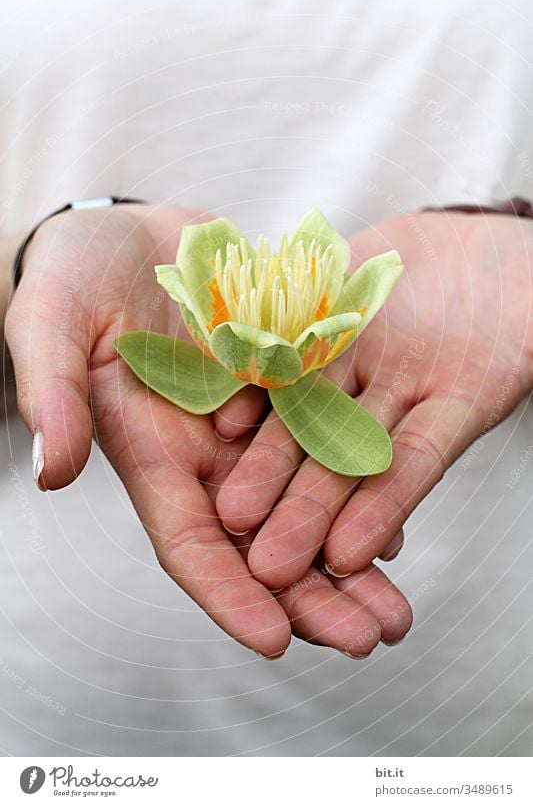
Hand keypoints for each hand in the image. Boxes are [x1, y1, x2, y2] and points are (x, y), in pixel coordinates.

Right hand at [5, 204, 410, 655]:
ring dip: (351, 555)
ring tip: (398, 607)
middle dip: (312, 596)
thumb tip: (52, 473)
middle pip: (263, 541)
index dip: (229, 594)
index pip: (189, 542)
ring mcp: (251, 421)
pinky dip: (359, 482)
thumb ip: (54, 394)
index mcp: (151, 453)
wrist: (128, 236)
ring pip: (306, 503)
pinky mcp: (285, 383)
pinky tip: (396, 513)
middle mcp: (208, 452)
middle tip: (370, 639)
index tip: (277, 641)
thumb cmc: (74, 278)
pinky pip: (327, 441)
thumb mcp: (52, 325)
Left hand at [216, 210, 532, 588]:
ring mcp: (354, 357)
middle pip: (347, 457)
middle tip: (270, 566)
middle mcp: (393, 393)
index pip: (414, 464)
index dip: (383, 508)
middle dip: (308, 511)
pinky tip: (225, 422)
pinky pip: (286, 354)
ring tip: (233, 513)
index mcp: (452, 402)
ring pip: (307, 417)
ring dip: (268, 465)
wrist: (474, 248)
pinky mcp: (321, 318)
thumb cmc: (520, 290)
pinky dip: (257, 388)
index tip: (348, 558)